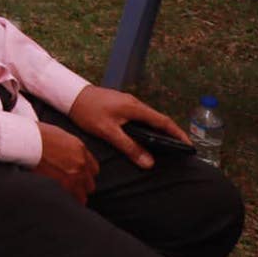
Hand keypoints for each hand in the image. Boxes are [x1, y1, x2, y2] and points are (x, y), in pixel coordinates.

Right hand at [34, 122, 98, 203]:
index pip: (93, 170)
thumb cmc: (36, 135)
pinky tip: (54, 197)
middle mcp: (80, 165)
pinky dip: (63, 200)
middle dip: (79, 186)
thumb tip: (67, 157)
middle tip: (66, 186)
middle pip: (89, 185)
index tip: (76, 176)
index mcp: (80, 151)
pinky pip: (68, 200)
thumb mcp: (59, 135)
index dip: (84, 174)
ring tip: (59, 193)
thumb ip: (69, 149)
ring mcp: (72, 178)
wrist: (24, 141)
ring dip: (72, 195)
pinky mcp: (61, 187)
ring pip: (81, 197)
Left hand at [68, 85, 186, 169]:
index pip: (164, 121)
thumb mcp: (108, 131)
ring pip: (148, 119)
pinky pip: (138, 118)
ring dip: (158, 131)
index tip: (189, 145)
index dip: (178, 134)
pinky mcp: (119, 105)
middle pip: (158, 120)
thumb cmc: (88, 111)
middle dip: (171, 134)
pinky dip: (146, 128)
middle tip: (180, 149)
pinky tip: (143, 138)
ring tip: (165, 147)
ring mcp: (126, 103)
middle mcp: (134, 103)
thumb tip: (149, 163)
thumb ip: (129, 147)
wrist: (69, 94)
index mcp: (135, 108)